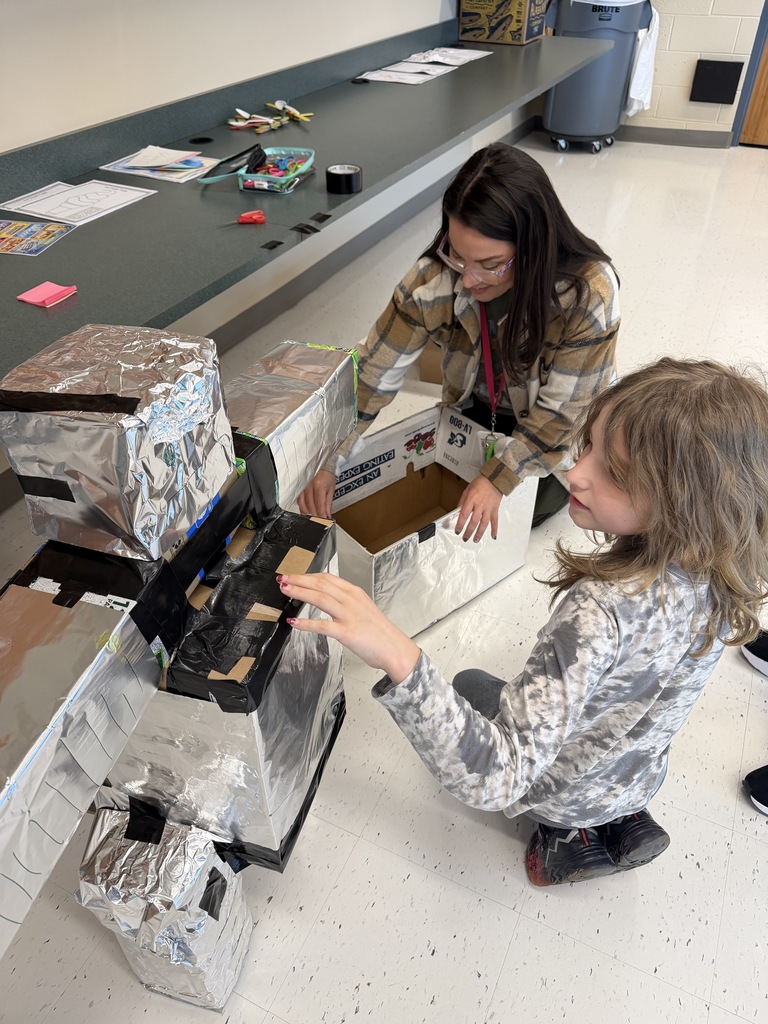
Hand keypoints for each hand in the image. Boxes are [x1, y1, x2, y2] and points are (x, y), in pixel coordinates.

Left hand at [278, 572, 420, 683]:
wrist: (395, 649)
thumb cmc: (380, 633)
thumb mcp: (363, 609)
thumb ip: (347, 603)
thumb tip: (328, 600)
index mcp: (355, 593)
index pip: (327, 578)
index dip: (307, 575)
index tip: (294, 576)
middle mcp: (351, 600)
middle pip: (321, 584)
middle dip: (299, 580)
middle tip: (283, 578)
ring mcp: (349, 615)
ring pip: (320, 598)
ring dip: (299, 592)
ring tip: (285, 590)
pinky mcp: (347, 632)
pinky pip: (322, 625)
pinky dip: (306, 623)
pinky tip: (294, 621)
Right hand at [297, 470, 336, 517]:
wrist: (322, 466)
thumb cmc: (327, 476)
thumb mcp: (331, 490)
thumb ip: (328, 504)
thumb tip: (327, 515)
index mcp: (319, 485)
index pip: (319, 504)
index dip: (322, 514)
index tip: (325, 520)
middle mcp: (309, 486)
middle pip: (310, 505)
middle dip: (316, 515)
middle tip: (320, 521)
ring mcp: (303, 487)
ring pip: (303, 504)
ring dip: (308, 513)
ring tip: (314, 517)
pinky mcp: (300, 488)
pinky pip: (299, 500)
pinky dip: (302, 508)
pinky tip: (306, 512)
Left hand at [455, 475, 502, 541]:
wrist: (494, 478)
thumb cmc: (481, 483)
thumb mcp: (467, 489)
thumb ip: (462, 501)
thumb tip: (458, 510)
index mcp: (471, 500)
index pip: (464, 515)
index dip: (460, 524)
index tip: (457, 531)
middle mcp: (480, 505)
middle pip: (474, 522)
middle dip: (468, 532)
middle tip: (465, 538)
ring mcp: (488, 508)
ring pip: (484, 524)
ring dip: (479, 533)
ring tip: (475, 540)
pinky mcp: (495, 509)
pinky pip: (495, 521)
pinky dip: (494, 529)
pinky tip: (493, 536)